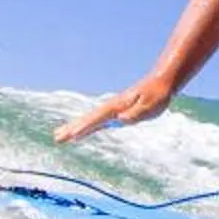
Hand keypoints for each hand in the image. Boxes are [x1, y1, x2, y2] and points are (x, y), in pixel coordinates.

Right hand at [52, 75, 172, 143]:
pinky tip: (81, 134)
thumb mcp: (150, 105)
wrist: (162, 81)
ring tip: (61, 137)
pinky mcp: (117, 112)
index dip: (85, 127)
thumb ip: (136, 113)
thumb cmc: (158, 93)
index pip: (99, 118)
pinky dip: (87, 128)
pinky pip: (98, 122)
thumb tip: (121, 120)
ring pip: (91, 120)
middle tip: (57, 138)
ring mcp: (113, 109)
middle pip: (89, 119)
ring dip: (76, 128)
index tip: (72, 135)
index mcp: (118, 105)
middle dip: (72, 128)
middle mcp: (112, 106)